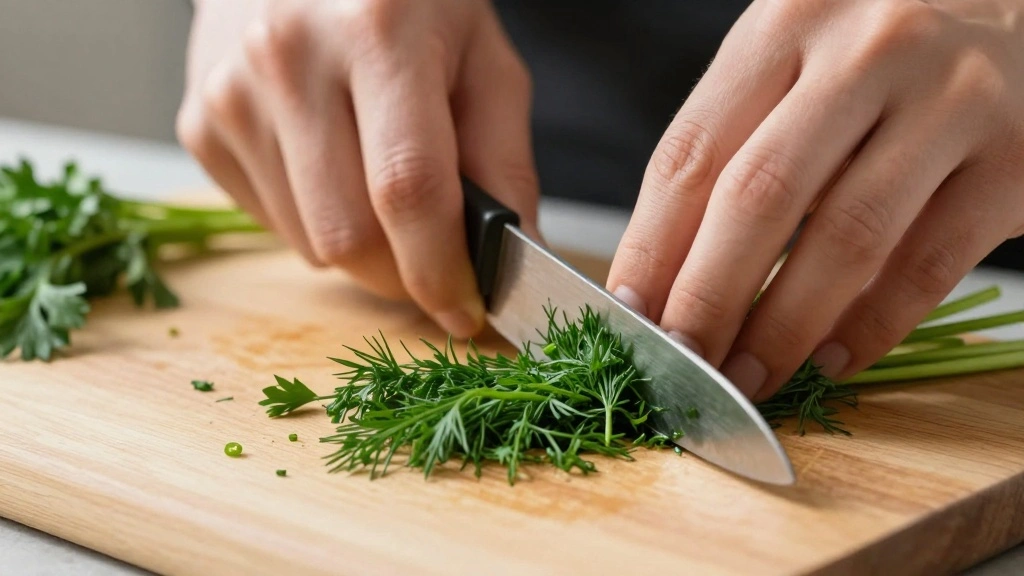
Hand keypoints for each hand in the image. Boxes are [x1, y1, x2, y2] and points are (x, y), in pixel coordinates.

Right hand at [176, 0, 538, 337]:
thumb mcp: (485, 55)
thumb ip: (505, 160)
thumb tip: (516, 256)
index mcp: (377, 32)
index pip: (408, 188)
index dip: (441, 269)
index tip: (466, 310)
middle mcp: (288, 60)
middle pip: (347, 236)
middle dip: (403, 276)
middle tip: (434, 261)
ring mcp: (230, 94)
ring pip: (308, 244)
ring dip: (362, 249)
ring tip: (380, 187)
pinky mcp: (199, 125)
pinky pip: (273, 224)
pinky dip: (316, 223)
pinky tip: (334, 167)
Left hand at [607, 0, 1023, 400]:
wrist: (1020, 2)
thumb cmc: (885, 45)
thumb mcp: (800, 57)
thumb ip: (740, 139)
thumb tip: (670, 272)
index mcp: (786, 24)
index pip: (691, 153)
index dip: (650, 246)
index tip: (628, 314)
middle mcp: (866, 52)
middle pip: (758, 197)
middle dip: (707, 298)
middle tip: (681, 362)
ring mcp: (949, 101)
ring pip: (845, 237)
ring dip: (783, 327)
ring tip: (747, 378)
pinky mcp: (1015, 160)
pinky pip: (928, 264)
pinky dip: (871, 326)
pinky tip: (831, 360)